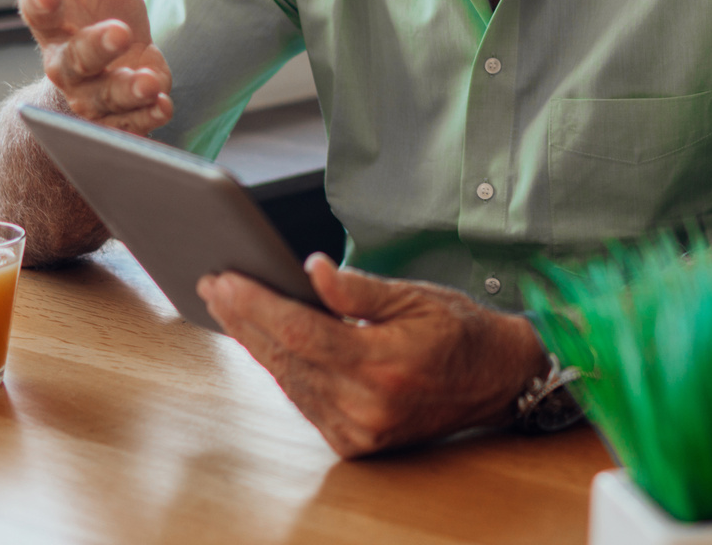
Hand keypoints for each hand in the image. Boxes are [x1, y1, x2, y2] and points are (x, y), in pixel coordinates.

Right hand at [18, 0, 172, 133]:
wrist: (120, 54)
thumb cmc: (99, 2)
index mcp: (54, 20)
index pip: (37, 10)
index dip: (39, 0)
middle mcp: (67, 61)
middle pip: (71, 61)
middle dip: (94, 48)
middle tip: (120, 32)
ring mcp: (92, 93)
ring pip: (102, 97)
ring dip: (126, 90)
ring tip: (150, 80)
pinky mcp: (118, 117)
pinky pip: (127, 125)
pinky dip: (145, 119)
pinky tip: (163, 104)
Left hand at [197, 256, 549, 457]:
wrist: (497, 380)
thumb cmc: (460, 331)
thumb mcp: (415, 295)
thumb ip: (358, 287)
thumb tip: (311, 269)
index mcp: (382, 364)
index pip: (300, 332)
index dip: (257, 305)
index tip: (226, 279)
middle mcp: (366, 405)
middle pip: (285, 358)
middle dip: (244, 319)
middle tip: (214, 285)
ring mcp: (359, 430)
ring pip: (290, 381)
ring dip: (256, 343)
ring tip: (230, 306)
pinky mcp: (356, 443)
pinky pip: (306, 401)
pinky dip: (283, 369)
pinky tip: (263, 340)